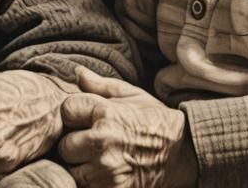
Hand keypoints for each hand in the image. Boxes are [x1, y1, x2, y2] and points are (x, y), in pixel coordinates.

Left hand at [58, 68, 197, 187]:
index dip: (73, 113)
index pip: (67, 110)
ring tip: (94, 159)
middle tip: (88, 141)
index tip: (83, 117)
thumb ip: (99, 85)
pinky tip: (101, 174)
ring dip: (80, 166)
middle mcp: (104, 143)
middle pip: (64, 146)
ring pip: (71, 172)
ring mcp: (108, 173)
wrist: (183, 153)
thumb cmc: (153, 119)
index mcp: (106, 114)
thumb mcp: (130, 94)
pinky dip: (90, 183)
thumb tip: (76, 72)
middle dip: (73, 142)